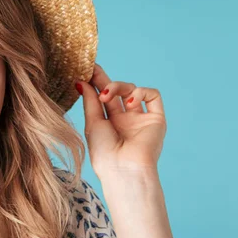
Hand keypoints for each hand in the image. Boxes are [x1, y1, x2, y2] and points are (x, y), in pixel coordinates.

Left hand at [75, 63, 166, 177]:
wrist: (124, 169)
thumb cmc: (104, 152)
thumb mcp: (92, 123)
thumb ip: (90, 101)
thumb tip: (81, 81)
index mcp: (109, 123)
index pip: (103, 97)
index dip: (95, 82)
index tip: (86, 68)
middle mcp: (126, 119)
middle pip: (116, 91)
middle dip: (104, 79)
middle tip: (92, 70)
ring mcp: (141, 119)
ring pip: (132, 90)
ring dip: (117, 87)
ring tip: (106, 95)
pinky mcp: (156, 119)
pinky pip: (153, 96)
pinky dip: (141, 92)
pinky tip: (129, 101)